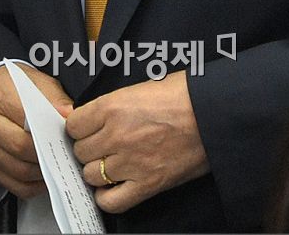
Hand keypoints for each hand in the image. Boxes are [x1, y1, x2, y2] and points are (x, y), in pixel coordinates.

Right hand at [0, 64, 72, 198]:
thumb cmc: (13, 84)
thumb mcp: (36, 81)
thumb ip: (53, 98)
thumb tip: (69, 114)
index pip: (27, 121)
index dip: (50, 132)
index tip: (68, 136)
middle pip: (20, 149)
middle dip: (48, 154)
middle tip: (67, 153)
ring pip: (17, 171)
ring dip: (42, 173)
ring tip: (60, 165)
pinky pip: (12, 184)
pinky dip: (32, 186)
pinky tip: (45, 176)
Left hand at [66, 70, 209, 212]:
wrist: (214, 112)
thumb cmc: (182, 93)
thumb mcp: (140, 86)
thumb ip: (107, 103)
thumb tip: (77, 114)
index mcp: (112, 106)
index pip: (73, 124)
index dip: (80, 126)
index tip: (88, 127)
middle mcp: (115, 136)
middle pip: (80, 151)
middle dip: (89, 147)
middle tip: (103, 143)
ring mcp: (130, 163)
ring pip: (91, 175)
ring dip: (98, 169)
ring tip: (111, 161)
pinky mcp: (147, 185)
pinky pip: (111, 201)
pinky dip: (107, 196)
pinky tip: (114, 185)